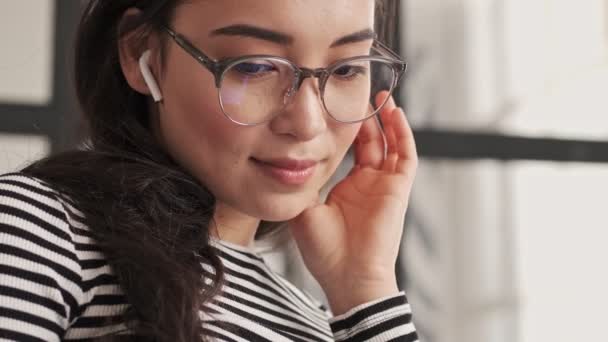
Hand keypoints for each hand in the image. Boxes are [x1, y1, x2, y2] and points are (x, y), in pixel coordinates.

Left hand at [288, 91, 417, 314]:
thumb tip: (287, 161)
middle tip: (358, 92)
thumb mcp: (304, 210)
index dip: (346, 129)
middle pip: (371, 142)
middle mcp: (368, 185)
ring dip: (387, 120)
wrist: (347, 276)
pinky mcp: (398, 189)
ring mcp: (385, 186)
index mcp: (347, 190)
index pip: (350, 152)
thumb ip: (302, 185)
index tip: (336, 107)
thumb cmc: (325, 252)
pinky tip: (394, 112)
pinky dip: (402, 133)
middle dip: (366, 118)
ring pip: (391, 144)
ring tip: (379, 95)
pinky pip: (405, 155)